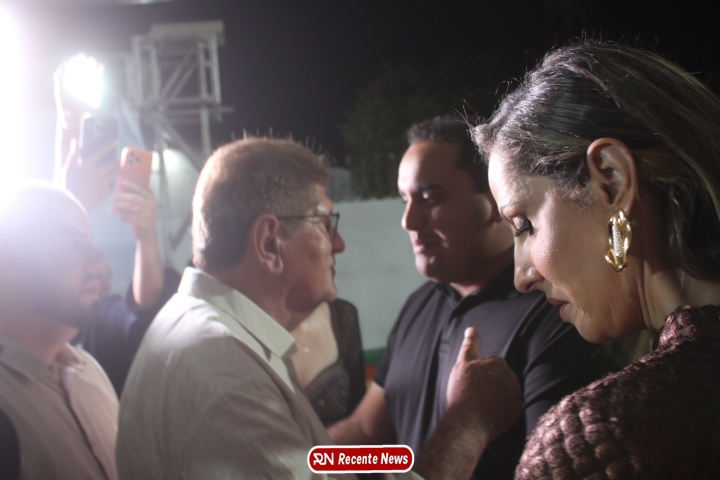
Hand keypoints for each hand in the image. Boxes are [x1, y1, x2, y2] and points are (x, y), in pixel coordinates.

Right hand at [63, 139, 120, 211]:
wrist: (69, 207)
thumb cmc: (65, 186)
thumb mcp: (66, 169)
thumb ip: (73, 155)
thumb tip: (76, 141)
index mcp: (84, 166)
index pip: (99, 152)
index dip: (108, 146)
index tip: (114, 142)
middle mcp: (95, 173)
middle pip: (112, 163)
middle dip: (116, 162)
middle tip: (118, 161)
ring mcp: (101, 183)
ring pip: (115, 173)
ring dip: (117, 171)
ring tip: (117, 170)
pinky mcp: (105, 193)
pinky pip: (111, 186)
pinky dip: (110, 184)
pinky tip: (109, 184)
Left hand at [110, 180, 157, 241]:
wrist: (148, 233)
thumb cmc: (144, 217)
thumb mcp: (146, 207)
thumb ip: (140, 199)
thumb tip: (125, 190)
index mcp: (153, 200)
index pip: (142, 190)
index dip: (133, 186)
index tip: (124, 182)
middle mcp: (151, 206)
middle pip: (134, 198)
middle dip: (122, 196)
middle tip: (114, 195)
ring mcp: (146, 214)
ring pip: (129, 206)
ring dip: (118, 204)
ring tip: (112, 204)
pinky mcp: (140, 221)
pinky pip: (126, 215)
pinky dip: (117, 213)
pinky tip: (111, 211)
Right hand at [447, 327, 522, 441]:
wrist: (468, 423)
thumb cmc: (463, 391)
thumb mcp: (462, 364)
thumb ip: (469, 346)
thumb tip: (472, 329)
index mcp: (499, 363)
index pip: (491, 362)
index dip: (479, 372)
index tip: (471, 382)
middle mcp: (511, 378)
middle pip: (500, 376)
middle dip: (490, 382)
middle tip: (475, 393)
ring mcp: (515, 396)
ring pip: (505, 391)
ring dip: (496, 394)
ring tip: (481, 404)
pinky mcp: (516, 412)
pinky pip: (509, 407)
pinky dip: (501, 408)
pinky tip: (488, 413)